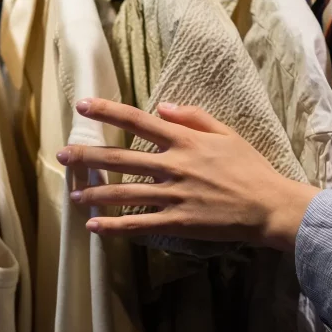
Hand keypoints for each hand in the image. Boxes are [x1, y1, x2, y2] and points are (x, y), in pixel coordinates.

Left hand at [56, 98, 319, 251]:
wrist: (270, 206)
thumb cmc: (252, 168)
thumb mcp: (227, 133)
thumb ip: (194, 117)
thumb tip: (164, 106)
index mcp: (184, 141)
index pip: (138, 121)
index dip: (108, 111)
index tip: (83, 105)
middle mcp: (173, 165)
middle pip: (121, 158)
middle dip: (88, 156)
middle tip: (62, 154)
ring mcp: (174, 195)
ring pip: (124, 193)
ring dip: (95, 193)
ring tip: (73, 193)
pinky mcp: (177, 221)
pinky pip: (139, 224)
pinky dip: (114, 226)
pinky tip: (93, 226)